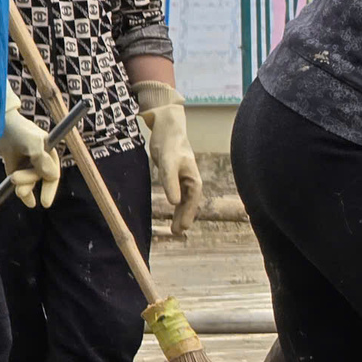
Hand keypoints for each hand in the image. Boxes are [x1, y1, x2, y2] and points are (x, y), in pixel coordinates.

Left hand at [0, 92, 60, 209]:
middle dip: (29, 183)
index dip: (50, 189)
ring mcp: (27, 162)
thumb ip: (43, 161)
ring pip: (29, 181)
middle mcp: (40, 159)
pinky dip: (23, 191)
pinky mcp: (14, 165)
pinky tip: (26, 200)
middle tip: (16, 182)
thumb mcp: (34, 144)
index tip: (45, 203)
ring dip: (23, 185)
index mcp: (49, 153)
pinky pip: (20, 181)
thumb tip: (53, 177)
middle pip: (39, 179)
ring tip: (13, 181)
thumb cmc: (19, 131)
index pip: (53, 175)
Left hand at [133, 82, 201, 234]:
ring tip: (174, 228)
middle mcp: (190, 180)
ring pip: (184, 200)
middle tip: (177, 232)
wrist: (168, 129)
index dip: (187, 214)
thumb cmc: (170, 145)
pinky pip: (177, 193)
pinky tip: (173, 209)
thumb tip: (175, 203)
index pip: (192, 201)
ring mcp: (183, 178)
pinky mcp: (175, 176)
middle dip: (184, 217)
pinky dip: (176, 203)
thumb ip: (171, 183)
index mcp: (193, 178)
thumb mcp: (168, 163)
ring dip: (180, 212)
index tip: (182, 227)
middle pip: (189, 203)